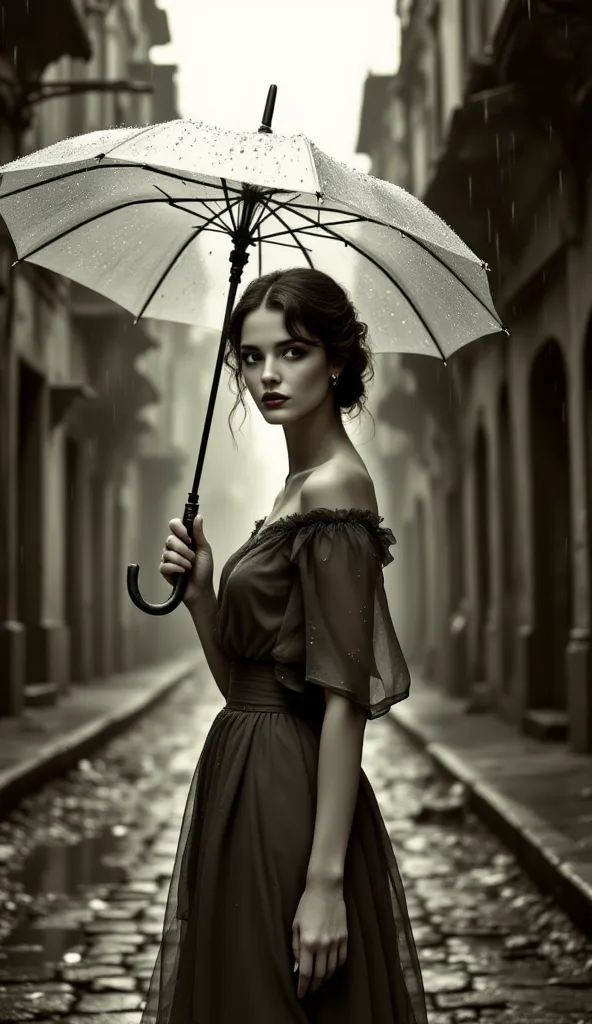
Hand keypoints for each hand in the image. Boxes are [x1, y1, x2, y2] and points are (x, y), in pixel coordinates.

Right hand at [159, 515, 213, 605]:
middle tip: (192, 558)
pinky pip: (164, 565)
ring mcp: (168, 558)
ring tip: (189, 567)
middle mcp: (174, 546)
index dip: (179, 528)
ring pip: (167, 553)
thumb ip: (199, 534)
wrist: (201, 589)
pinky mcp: (164, 570)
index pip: (174, 525)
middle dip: (183, 550)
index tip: (187, 537)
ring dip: (182, 561)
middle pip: (170, 539)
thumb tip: (197, 516)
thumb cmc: (204, 570)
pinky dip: (176, 569)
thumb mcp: (204, 549)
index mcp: (184, 539)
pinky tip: (182, 573)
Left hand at [292, 881, 347, 998]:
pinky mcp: (344, 937)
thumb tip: (297, 968)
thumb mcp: (296, 925)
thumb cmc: (307, 905)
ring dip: (325, 979)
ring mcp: (335, 942)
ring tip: (319, 982)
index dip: (303, 986)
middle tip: (309, 989)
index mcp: (308, 942)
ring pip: (331, 969)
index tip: (300, 994)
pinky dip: (336, 968)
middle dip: (314, 985)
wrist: (326, 889)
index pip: (306, 973)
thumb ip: (296, 948)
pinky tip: (331, 969)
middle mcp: (323, 945)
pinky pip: (342, 959)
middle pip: (319, 974)